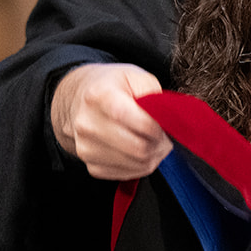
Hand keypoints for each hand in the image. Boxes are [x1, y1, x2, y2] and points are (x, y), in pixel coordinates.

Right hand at [50, 63, 171, 179]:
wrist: (78, 100)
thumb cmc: (111, 87)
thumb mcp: (135, 76)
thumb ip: (155, 96)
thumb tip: (171, 120)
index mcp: (100, 96)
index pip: (139, 122)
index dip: (160, 128)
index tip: (166, 125)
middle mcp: (88, 124)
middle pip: (139, 148)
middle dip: (161, 144)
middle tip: (165, 136)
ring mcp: (87, 147)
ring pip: (137, 164)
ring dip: (154, 156)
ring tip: (154, 142)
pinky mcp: (91, 165)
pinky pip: (127, 174)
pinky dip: (141, 165)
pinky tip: (140, 151)